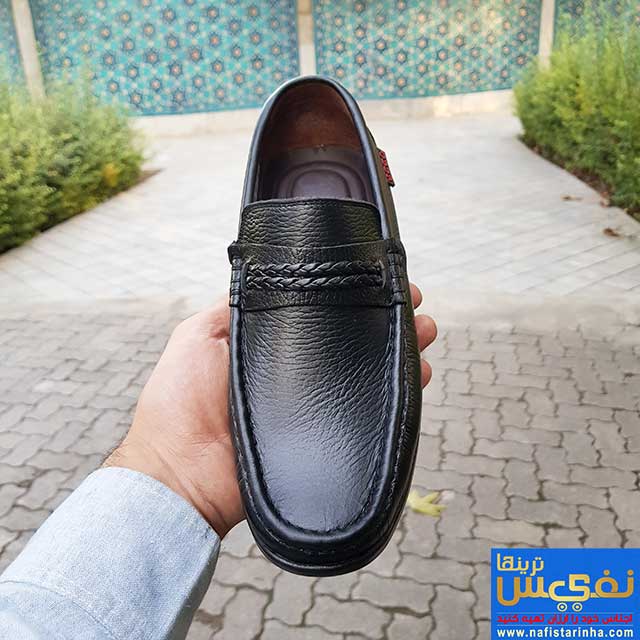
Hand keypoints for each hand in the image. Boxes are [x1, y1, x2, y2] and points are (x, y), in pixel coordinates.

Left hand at [104, 284, 436, 536]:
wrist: (181, 472)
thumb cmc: (178, 400)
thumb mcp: (199, 333)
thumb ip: (235, 304)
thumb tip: (268, 274)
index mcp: (272, 346)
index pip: (322, 315)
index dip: (351, 297)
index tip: (380, 279)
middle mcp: (298, 374)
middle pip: (352, 343)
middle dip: (385, 321)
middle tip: (414, 306)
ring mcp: (314, 406)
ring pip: (366, 375)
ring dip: (399, 353)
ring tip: (423, 333)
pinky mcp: (325, 438)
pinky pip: (367, 415)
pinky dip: (397, 399)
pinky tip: (418, 377)